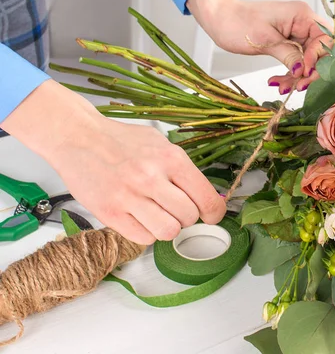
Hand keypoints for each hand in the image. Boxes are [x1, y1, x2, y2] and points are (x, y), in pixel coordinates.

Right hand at [0, 80, 225, 244]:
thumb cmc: (122, 141)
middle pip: (189, 218)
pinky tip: (140, 218)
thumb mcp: (161, 144)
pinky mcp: (109, 213)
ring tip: (158, 214)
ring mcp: (129, 196)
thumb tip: (209, 196)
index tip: (211, 216)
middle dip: (187, 217)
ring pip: (168, 232)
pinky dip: (146, 233)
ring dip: (167, 227)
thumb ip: (184, 169)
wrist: (79, 137)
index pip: (207, 198)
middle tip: (176, 209)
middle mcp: (152, 177)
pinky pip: (143, 239)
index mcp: (171, 158)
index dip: (214, 213)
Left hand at [187, 0, 331, 94]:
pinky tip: (276, 82)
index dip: (318, 57)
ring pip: (307, 61)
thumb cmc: (237, 22)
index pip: (324, 38)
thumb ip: (288, 54)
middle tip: (297, 86)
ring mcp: (296, 34)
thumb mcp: (265, 41)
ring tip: (281, 86)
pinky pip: (296, 62)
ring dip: (297, 77)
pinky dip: (288, 74)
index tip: (303, 71)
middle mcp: (302, 23)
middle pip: (319, 52)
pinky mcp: (288, 43)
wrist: (220, 19)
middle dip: (308, 72)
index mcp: (301, 15)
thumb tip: (303, 70)